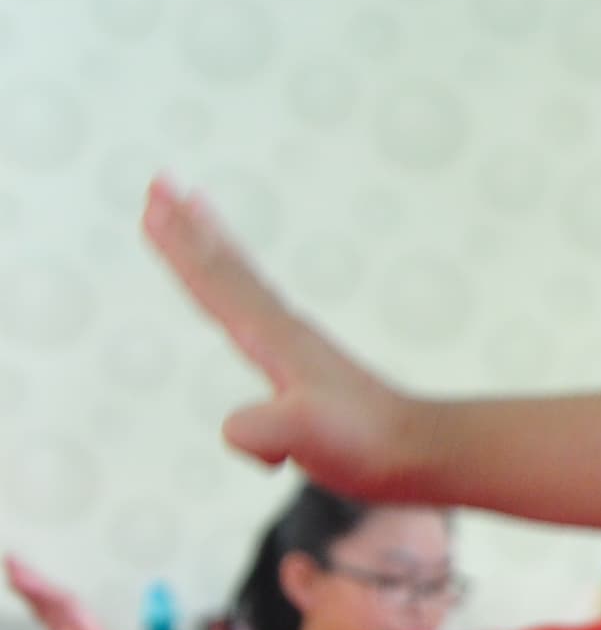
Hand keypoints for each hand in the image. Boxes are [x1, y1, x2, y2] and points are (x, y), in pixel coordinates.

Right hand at [4, 552, 165, 629]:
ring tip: (16, 578)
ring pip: (54, 613)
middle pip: (54, 602)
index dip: (38, 587)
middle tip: (9, 561)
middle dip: (31, 582)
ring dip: (35, 594)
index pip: (61, 603)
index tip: (16, 572)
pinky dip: (43, 618)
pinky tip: (37, 612)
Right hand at [141, 179, 429, 493]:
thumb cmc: (366, 444)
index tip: (152, 204)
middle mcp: (283, 328)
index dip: (179, 246)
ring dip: (213, 241)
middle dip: (187, 225)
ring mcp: (296, 341)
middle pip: (225, 266)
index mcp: (274, 338)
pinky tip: (237, 289)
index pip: (216, 282)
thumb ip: (260, 429)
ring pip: (242, 278)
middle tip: (160, 180)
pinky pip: (257, 306)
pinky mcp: (304, 360)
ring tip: (195, 204)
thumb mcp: (302, 437)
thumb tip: (234, 429)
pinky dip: (239, 283)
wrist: (420, 449)